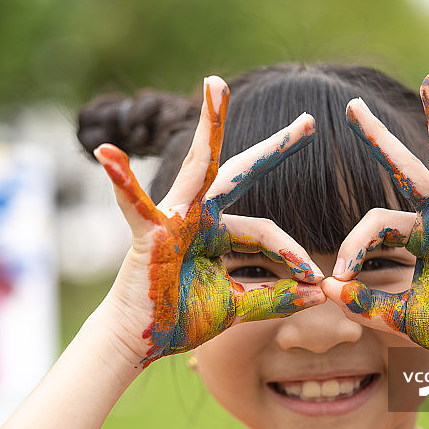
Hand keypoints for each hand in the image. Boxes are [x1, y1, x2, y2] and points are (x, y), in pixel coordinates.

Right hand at [96, 76, 324, 365]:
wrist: (140, 341)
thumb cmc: (181, 319)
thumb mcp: (236, 307)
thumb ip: (274, 298)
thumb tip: (321, 292)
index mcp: (217, 232)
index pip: (265, 232)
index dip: (293, 254)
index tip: (317, 280)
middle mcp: (197, 216)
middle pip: (241, 174)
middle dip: (274, 149)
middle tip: (310, 123)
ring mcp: (172, 218)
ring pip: (198, 166)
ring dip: (208, 126)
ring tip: (216, 86)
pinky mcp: (148, 232)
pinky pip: (135, 205)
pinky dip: (120, 181)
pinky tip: (107, 155)